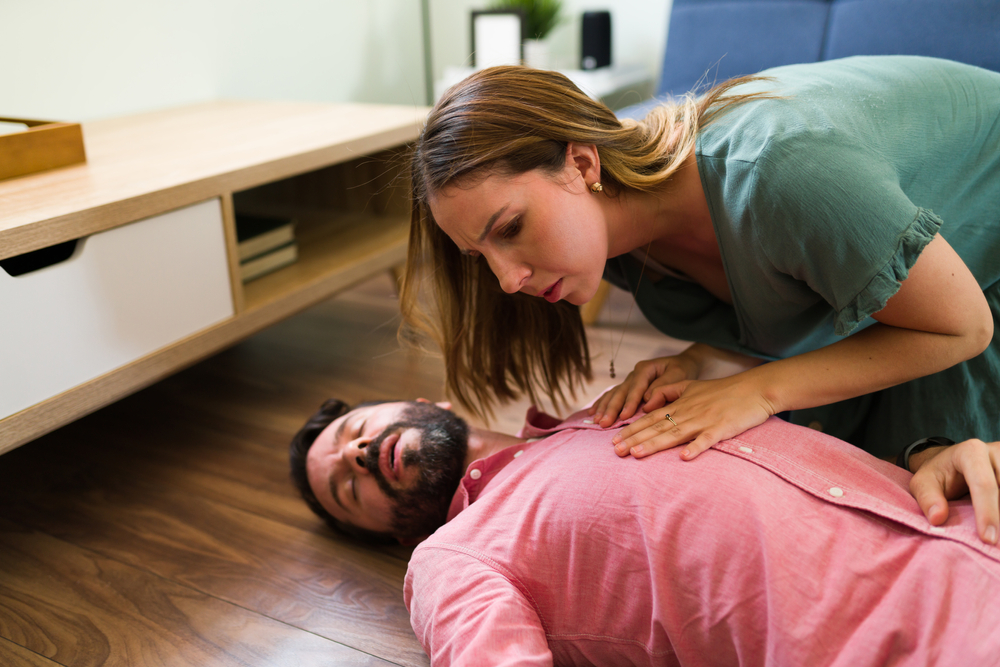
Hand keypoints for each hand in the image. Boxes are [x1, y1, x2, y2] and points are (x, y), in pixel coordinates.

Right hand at [588, 353, 701, 427]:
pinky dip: (602, 404)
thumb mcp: (678, 374)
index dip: (629, 402)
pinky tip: (592, 413)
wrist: (683, 363)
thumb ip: (663, 386)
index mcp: (646, 368)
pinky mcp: (628, 387)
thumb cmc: (681, 369)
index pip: (636, 387)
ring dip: (604, 408)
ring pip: (614, 394)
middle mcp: (634, 373)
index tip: (624, 416)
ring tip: (596, 421)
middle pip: (620, 392)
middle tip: (604, 422)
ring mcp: (629, 380)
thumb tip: (647, 402)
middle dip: (611, 408)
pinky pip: (613, 395)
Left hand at [610, 373, 776, 459]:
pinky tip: (683, 458)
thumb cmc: (724, 390)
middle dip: (635, 439)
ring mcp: (704, 420)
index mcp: (680, 404)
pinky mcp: (722, 428)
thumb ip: (669, 392)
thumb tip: (649, 402)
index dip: (632, 429)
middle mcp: (688, 412)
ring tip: (636, 454)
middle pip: (657, 427)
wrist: (755, 389)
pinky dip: (695, 448)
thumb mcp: (692, 385)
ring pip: (674, 434)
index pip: (650, 418)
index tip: (614, 440)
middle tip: (615, 451)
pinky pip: (706, 439)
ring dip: (654, 444)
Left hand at [908, 439, 999, 543]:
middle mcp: (996, 451)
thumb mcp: (922, 483)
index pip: (984, 484)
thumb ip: (927, 498)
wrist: (952, 462)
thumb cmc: (938, 474)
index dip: (988, 513)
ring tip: (995, 533)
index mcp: (971, 451)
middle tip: (992, 540)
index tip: (988, 538)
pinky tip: (999, 524)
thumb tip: (937, 518)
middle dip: (999, 517)